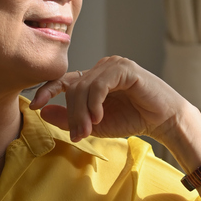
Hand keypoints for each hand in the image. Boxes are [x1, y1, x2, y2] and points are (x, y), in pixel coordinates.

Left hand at [29, 57, 200, 200]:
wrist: (164, 121)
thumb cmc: (134, 120)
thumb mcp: (95, 124)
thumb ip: (71, 118)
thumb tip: (44, 112)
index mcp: (94, 77)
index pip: (64, 80)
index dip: (48, 90)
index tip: (35, 105)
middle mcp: (102, 67)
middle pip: (73, 87)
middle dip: (72, 113)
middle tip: (78, 134)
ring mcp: (114, 65)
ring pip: (84, 86)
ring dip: (82, 111)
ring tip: (89, 129)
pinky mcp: (125, 68)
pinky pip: (100, 83)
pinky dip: (95, 102)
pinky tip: (99, 116)